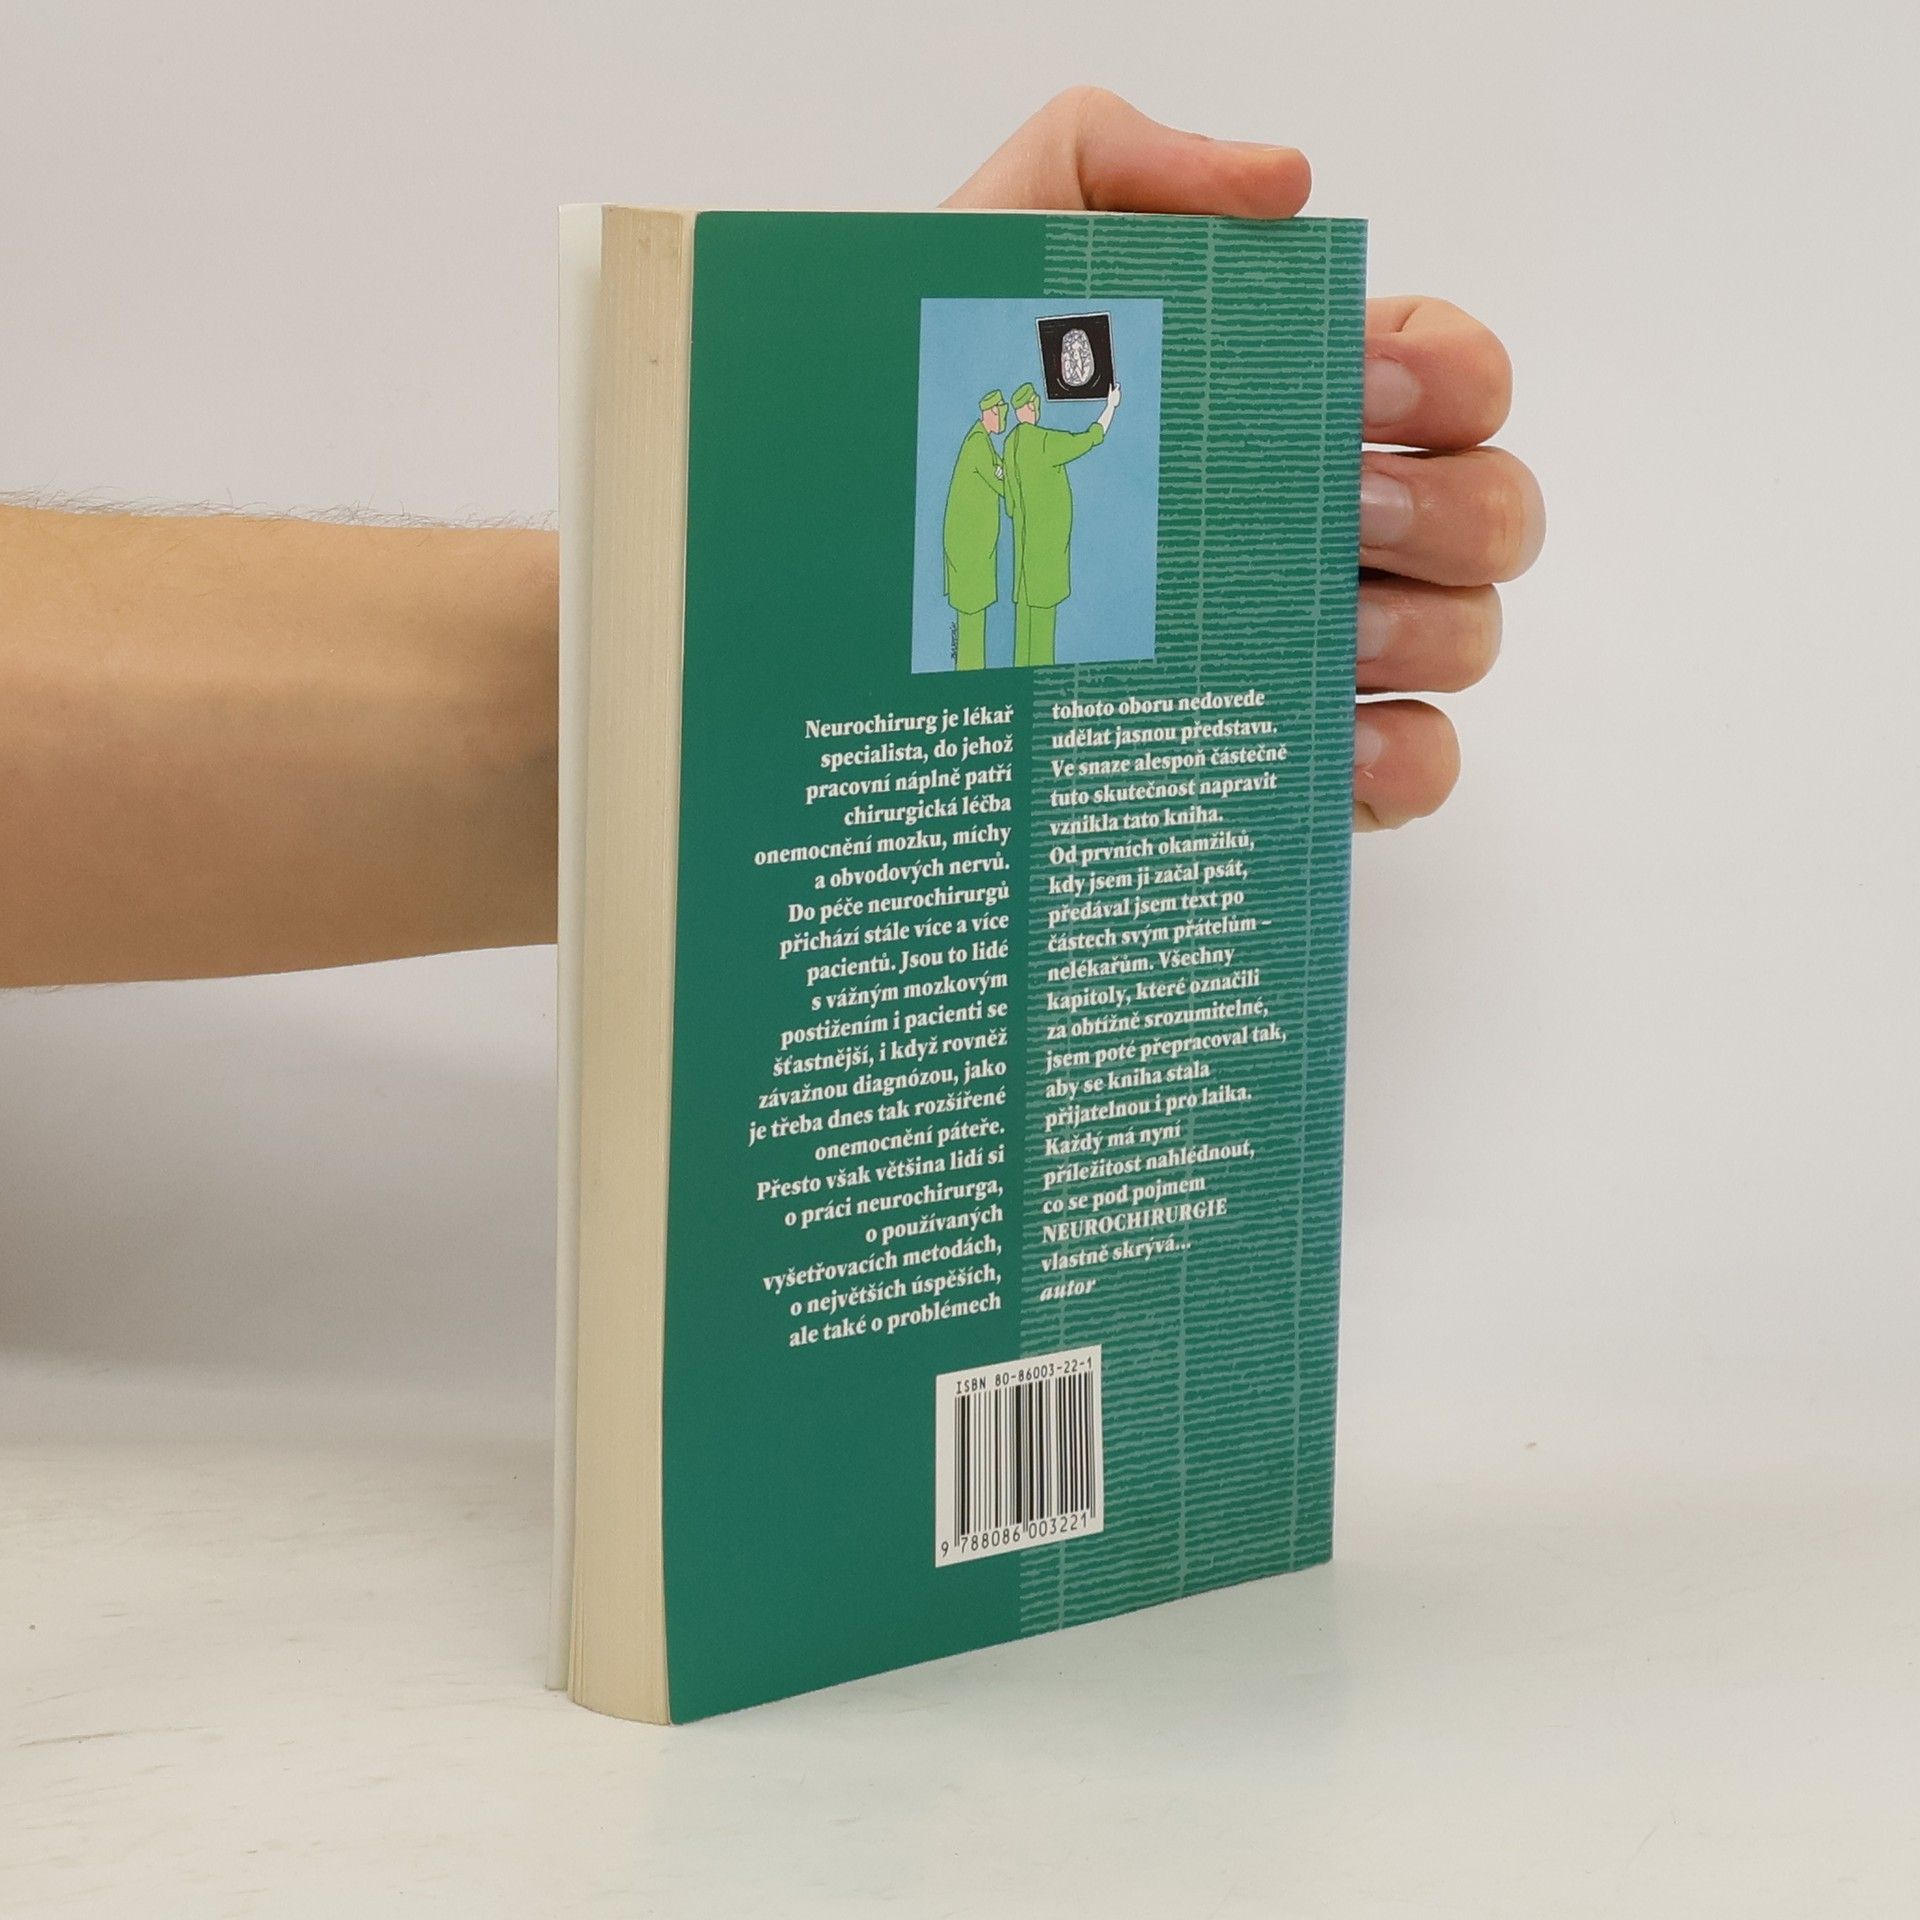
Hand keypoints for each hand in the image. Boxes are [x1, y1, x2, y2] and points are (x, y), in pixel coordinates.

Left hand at [948, 89, 1544, 829]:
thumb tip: (1284, 184)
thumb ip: (1114, 163)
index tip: (1358, 386)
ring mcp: (1326, 653)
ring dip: (1418, 628)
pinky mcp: (1299, 768)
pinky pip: (1417, 768)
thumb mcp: (991, 264)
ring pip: (1468, 636)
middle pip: (1493, 509)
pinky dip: (1405, 759)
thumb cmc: (926, 437)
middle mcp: (1330, 528)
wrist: (840, 599)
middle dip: (1444, 506)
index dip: (1448, 371)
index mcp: (1288, 407)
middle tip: (1335, 514)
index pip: (1451, 371)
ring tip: (1317, 631)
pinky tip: (1333, 744)